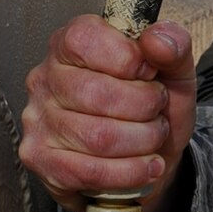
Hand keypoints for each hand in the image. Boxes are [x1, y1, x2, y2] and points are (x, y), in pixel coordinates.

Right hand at [18, 14, 195, 211]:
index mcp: (70, 44)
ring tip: (153, 137)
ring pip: (97, 137)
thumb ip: (173, 46)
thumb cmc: (152, 108)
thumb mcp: (173, 71)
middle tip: (156, 111)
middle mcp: (46, 78)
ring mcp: (38, 120)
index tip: (148, 73)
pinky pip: (89, 171)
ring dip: (142, 141)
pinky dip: (130, 172)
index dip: (128, 58)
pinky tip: (146, 165)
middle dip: (145, 107)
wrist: (150, 157)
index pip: (85, 39)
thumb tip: (157, 39)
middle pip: (97, 93)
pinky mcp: (40, 159)